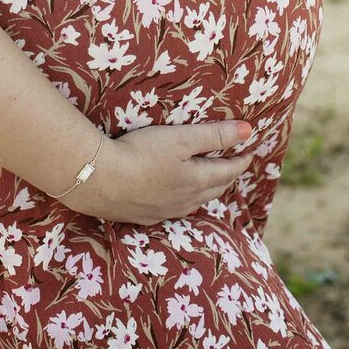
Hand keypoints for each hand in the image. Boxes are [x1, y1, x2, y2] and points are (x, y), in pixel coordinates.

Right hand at [67, 120, 257, 224]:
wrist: (98, 180)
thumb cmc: (141, 154)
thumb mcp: (181, 138)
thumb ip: (214, 135)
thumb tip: (249, 131)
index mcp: (197, 181)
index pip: (227, 171)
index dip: (240, 160)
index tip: (250, 152)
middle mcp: (184, 201)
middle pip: (214, 190)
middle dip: (227, 177)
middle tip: (234, 166)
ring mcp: (163, 212)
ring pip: (194, 203)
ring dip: (207, 192)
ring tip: (210, 184)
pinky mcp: (142, 216)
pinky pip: (171, 212)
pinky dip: (182, 203)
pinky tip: (175, 201)